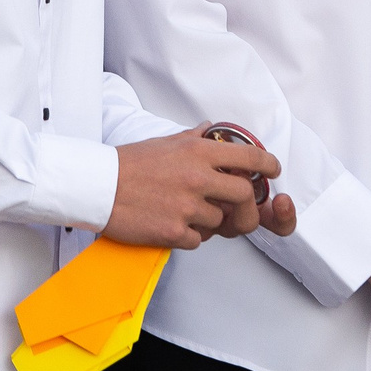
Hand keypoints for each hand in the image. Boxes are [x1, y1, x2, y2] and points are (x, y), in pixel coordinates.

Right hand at [108, 129, 283, 247]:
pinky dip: (190, 236)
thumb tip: (210, 130)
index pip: (248, 157)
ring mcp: (187, 206)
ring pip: (221, 221)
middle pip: (244, 195)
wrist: (98, 187)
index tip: (272, 171)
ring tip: (187, 213)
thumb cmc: (129, 164)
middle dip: (246, 206)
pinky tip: (172, 224)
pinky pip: (199, 240)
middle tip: (238, 209)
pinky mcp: (175, 231)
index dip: (267, 165)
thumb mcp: (165, 142)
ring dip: (210, 221)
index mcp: (197, 152)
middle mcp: (197, 177)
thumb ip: (194, 138)